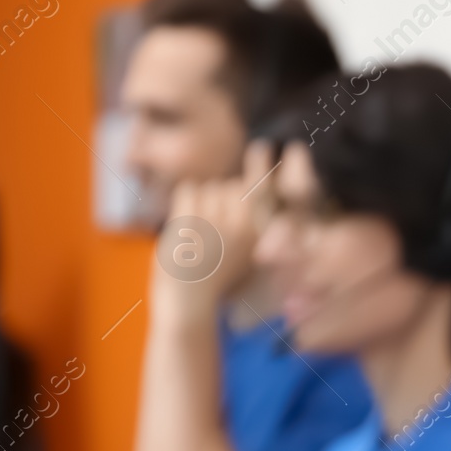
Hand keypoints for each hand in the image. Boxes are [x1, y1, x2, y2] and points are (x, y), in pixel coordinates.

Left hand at [154, 141, 275, 314]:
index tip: (264, 147)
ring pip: (210, 187)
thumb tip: (247, 183)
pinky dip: (184, 203)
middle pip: (234, 186)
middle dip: (224, 197)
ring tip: (201, 231)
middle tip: (215, 226)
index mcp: (261, 235)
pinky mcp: (191, 221)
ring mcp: (216, 222)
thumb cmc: (219, 280)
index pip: (266, 190)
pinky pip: (189, 190)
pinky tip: (187, 225)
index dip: (263, 166)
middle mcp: (243, 226)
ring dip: (203, 202)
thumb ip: (251, 220)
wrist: (190, 303)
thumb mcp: (248, 253)